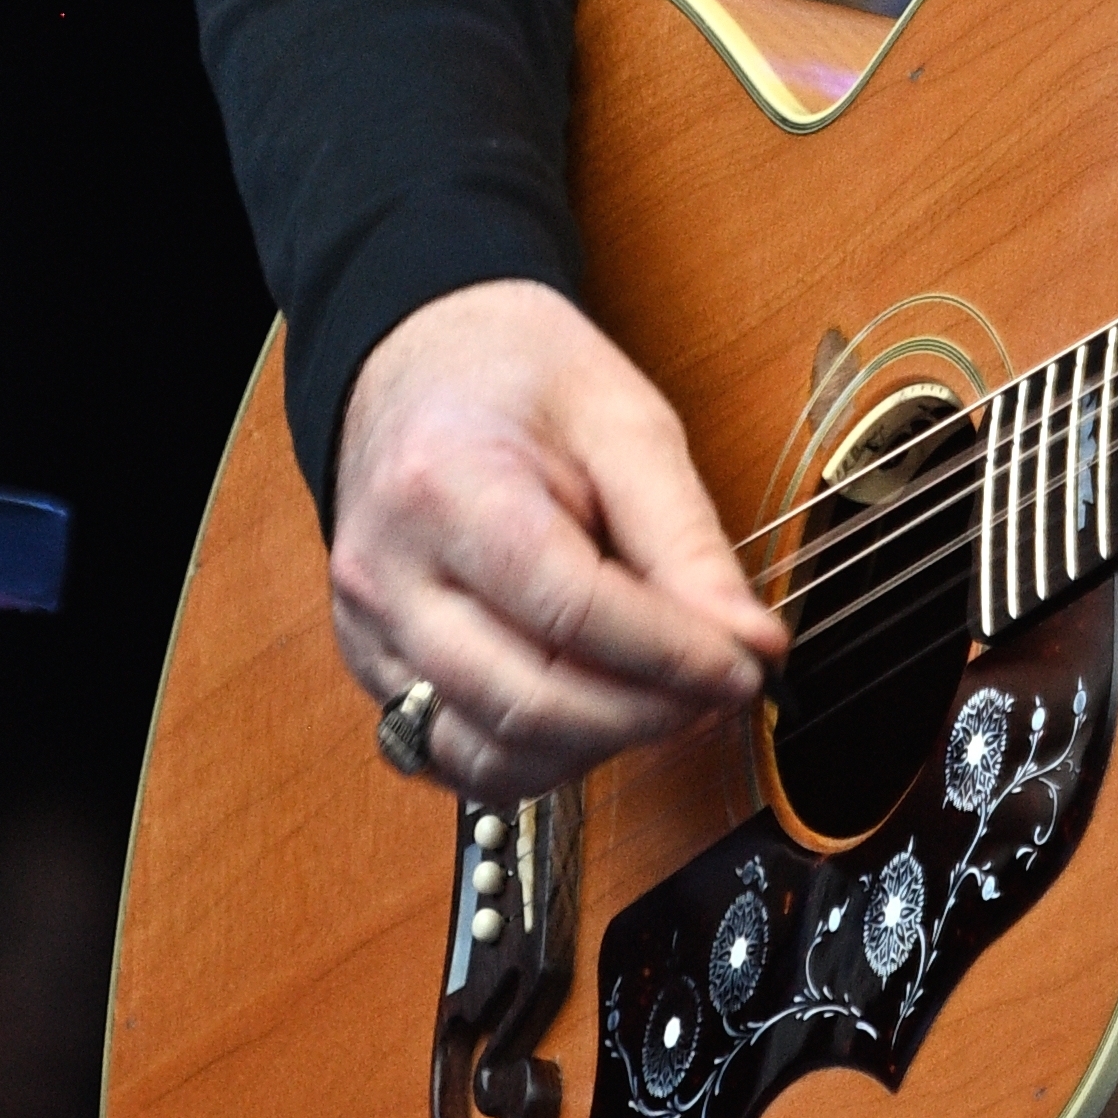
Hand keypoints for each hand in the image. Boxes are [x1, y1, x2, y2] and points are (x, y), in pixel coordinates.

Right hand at [329, 279, 789, 799]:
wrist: (420, 358)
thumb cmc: (519, 376)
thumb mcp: (624, 421)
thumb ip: (685, 538)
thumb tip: (747, 638)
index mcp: (444, 487)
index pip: (571, 611)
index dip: (672, 655)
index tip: (748, 663)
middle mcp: (388, 575)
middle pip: (527, 699)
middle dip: (647, 713)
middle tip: (726, 689)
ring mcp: (368, 633)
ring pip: (487, 751)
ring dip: (597, 747)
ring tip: (669, 701)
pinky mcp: (374, 671)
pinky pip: (454, 757)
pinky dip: (537, 759)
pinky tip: (598, 716)